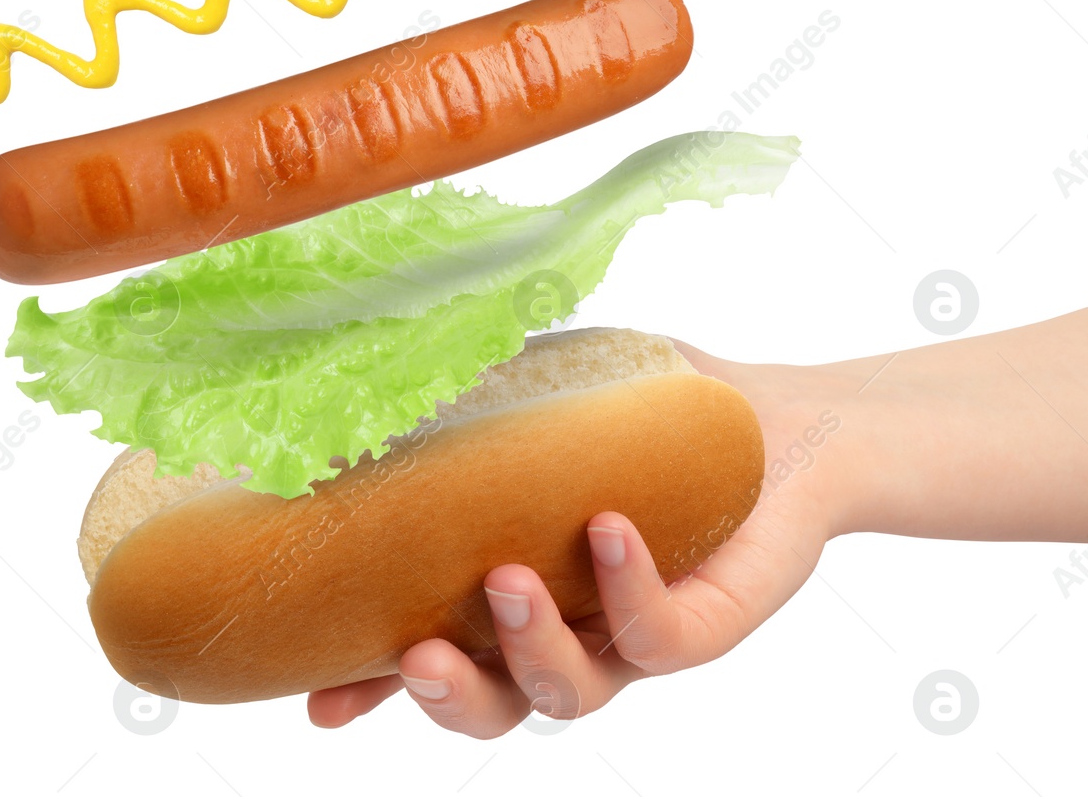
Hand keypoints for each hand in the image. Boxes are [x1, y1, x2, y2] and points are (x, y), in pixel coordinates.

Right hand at [307, 346, 842, 735]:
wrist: (769, 414)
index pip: (436, 652)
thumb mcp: (540, 392)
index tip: (319, 700)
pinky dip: (626, 587)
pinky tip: (607, 526)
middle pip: (498, 706)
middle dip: (449, 697)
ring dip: (531, 648)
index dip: (375, 688)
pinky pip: (660, 637)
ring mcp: (635, 633)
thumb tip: (364, 382)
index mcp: (514, 590)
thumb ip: (464, 396)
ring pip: (574, 693)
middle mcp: (570, 628)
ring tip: (509, 578)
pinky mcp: (709, 621)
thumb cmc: (641, 407)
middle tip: (416, 654)